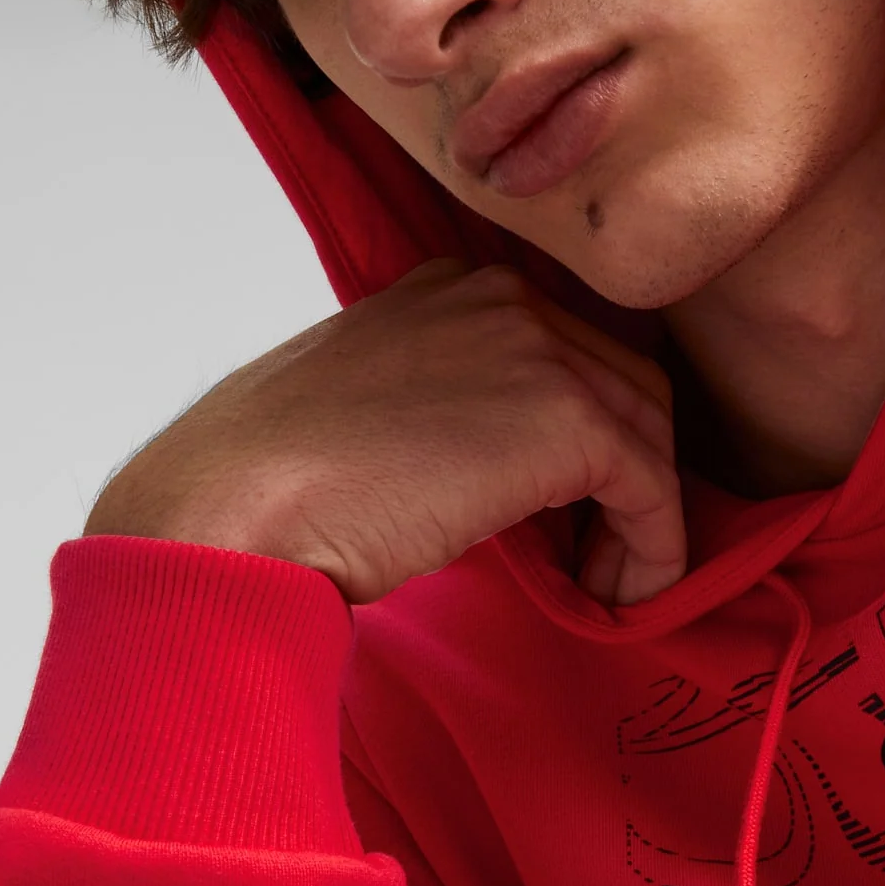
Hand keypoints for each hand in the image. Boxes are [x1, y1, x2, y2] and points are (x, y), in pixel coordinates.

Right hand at [85, 259, 684, 605]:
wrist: (229, 513)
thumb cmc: (272, 486)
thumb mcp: (369, 410)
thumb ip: (443, 406)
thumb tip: (490, 465)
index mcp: (451, 287)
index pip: (566, 349)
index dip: (582, 436)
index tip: (565, 512)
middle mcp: (501, 296)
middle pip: (623, 382)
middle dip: (625, 473)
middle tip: (595, 557)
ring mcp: (536, 347)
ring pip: (647, 430)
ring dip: (642, 517)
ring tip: (604, 586)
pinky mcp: (565, 418)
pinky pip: (652, 485)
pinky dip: (655, 547)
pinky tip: (621, 597)